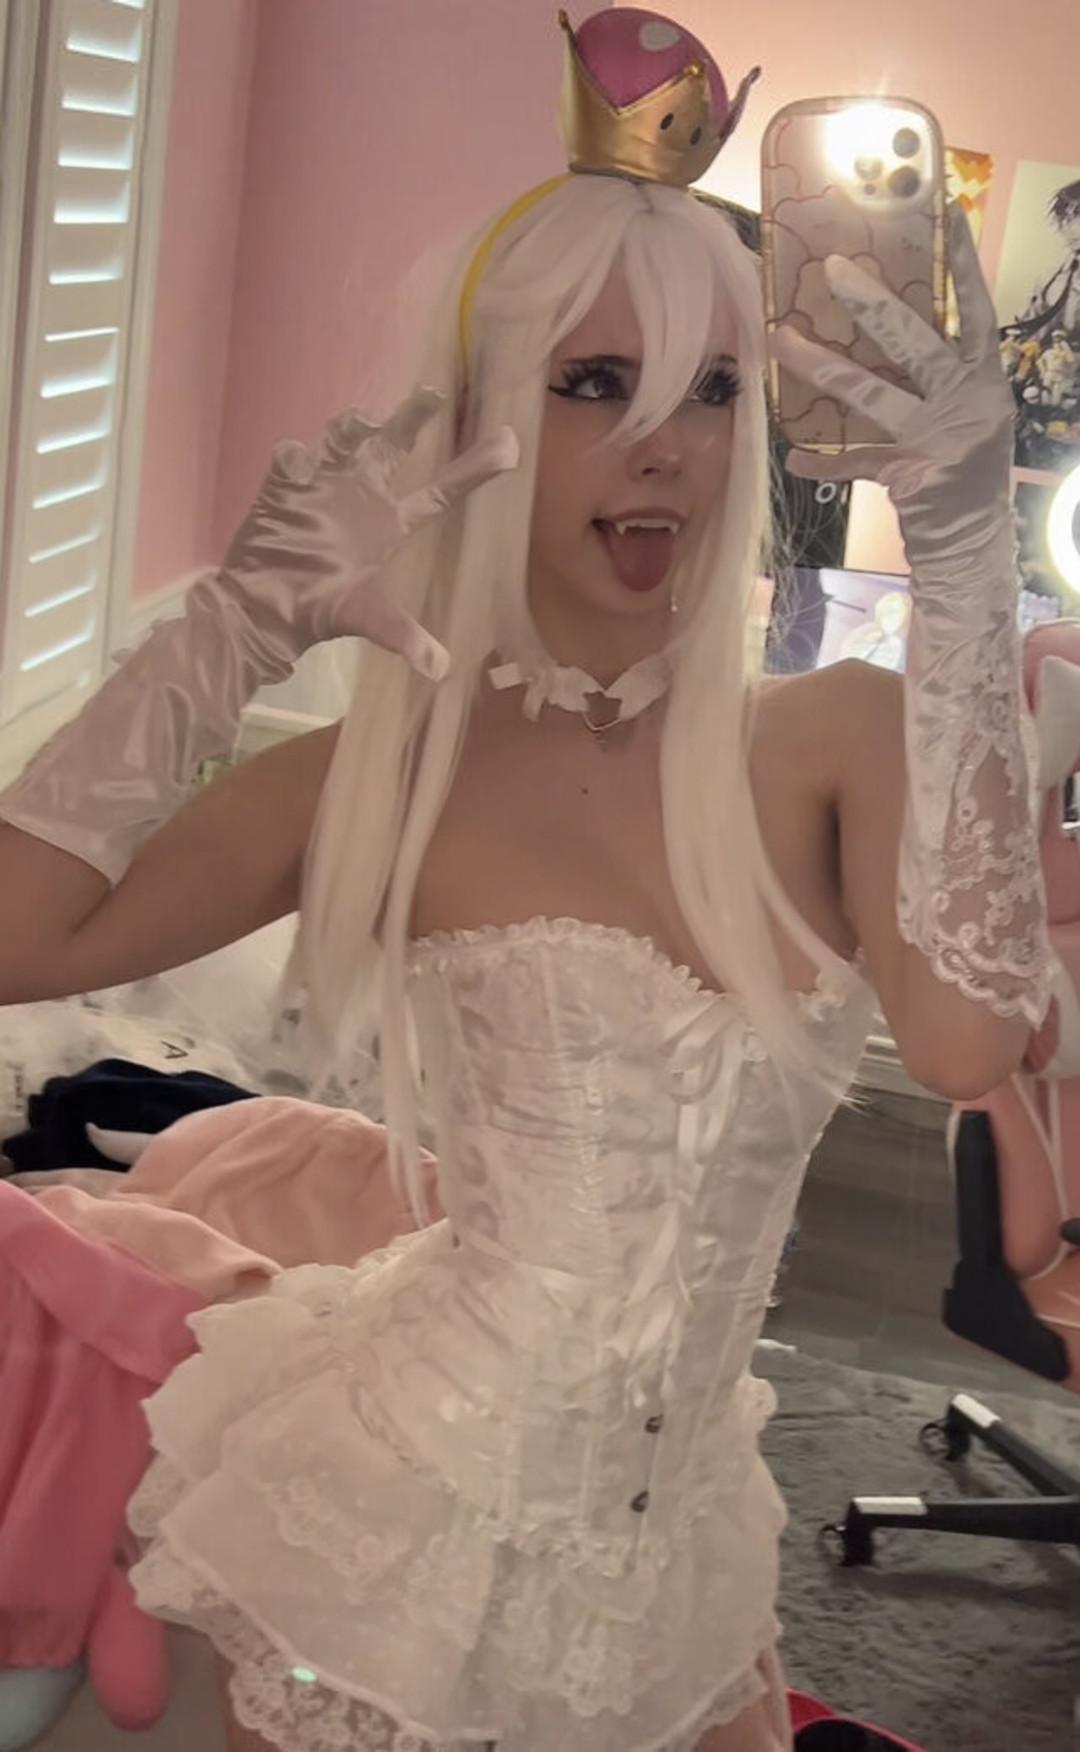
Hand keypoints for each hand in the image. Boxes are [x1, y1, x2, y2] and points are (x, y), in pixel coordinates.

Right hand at [219, 387, 518, 680]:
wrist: (265, 611)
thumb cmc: (322, 609)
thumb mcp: (370, 620)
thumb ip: (405, 637)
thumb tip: (441, 669)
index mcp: (391, 522)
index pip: (441, 492)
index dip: (475, 469)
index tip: (511, 442)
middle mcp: (363, 493)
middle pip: (395, 446)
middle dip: (411, 419)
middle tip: (432, 396)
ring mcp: (324, 484)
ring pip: (343, 441)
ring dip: (352, 429)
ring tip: (360, 424)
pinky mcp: (284, 487)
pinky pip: (291, 461)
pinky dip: (294, 458)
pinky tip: (294, 462)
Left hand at [769, 205, 1013, 577]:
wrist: (973, 545)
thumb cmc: (963, 473)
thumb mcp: (965, 416)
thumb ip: (937, 377)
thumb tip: (883, 326)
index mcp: (985, 378)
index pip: (976, 308)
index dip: (963, 262)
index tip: (944, 210)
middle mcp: (968, 401)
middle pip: (915, 341)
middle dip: (871, 304)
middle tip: (831, 267)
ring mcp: (940, 439)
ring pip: (871, 393)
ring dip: (820, 366)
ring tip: (778, 339)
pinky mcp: (912, 476)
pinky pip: (856, 462)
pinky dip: (823, 460)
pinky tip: (793, 456)